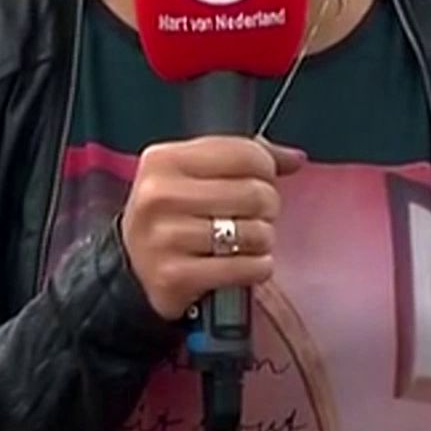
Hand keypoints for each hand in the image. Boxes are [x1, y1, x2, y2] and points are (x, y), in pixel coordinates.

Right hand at [120, 136, 305, 320]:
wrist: (135, 268)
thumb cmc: (174, 215)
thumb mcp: (195, 175)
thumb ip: (243, 158)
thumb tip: (295, 158)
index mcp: (164, 160)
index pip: (243, 153)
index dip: (266, 168)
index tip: (263, 179)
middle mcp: (159, 196)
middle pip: (253, 193)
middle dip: (268, 206)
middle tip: (256, 214)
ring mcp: (164, 238)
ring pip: (254, 233)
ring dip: (263, 239)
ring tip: (248, 240)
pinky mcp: (175, 276)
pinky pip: (246, 268)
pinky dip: (258, 267)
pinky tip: (246, 263)